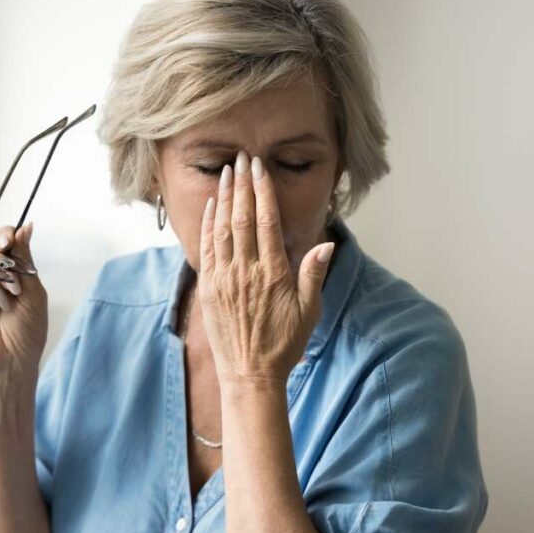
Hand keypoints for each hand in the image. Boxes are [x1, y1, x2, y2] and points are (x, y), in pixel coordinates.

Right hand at [0, 222, 47, 392]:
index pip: (6, 239)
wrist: (10, 361)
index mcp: (14, 270)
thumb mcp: (33, 291)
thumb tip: (25, 226)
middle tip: (13, 284)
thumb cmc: (26, 332)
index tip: (9, 242)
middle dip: (1, 261)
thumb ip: (25, 258)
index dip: (6, 235)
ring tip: (4, 304)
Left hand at [197, 151, 334, 388]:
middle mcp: (246, 271)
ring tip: (226, 172)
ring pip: (222, 228)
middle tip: (241, 159)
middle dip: (242, 185)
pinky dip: (209, 224)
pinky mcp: (210, 287)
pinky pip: (207, 248)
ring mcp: (225, 278)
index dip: (262, 191)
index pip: (266, 221)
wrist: (250, 374)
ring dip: (224, 198)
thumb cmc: (284, 343)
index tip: (260, 169)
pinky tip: (212, 206)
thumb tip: (326, 244)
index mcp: (273, 273)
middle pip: (242, 218)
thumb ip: (313, 274)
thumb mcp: (308, 310)